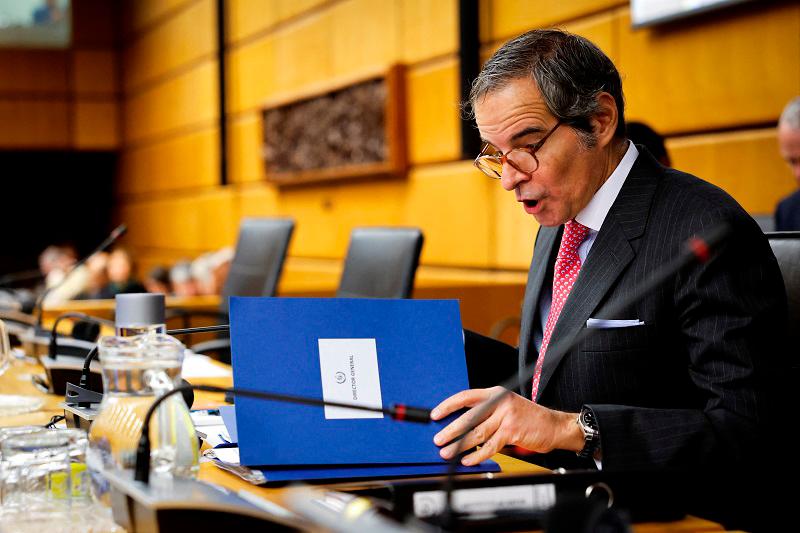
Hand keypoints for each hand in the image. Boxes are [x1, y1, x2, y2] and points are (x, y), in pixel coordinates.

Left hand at [431, 386, 581, 465]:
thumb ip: (486, 412)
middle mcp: (499, 402)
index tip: (435, 415)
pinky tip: (468, 460)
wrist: (554, 425)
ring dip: (459, 445)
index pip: (465, 397)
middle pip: (468, 416)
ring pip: (477, 433)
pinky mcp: (512, 432)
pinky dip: (477, 455)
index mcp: (495, 393)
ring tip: (448, 453)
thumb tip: (460, 425)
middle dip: (450, 430)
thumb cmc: (527, 418)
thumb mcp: (505, 407)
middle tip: (438, 439)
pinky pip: (489, 446)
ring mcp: (506, 416)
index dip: (448, 406)